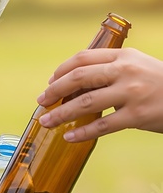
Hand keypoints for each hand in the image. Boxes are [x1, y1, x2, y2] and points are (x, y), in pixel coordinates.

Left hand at [36, 48, 162, 140]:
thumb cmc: (159, 81)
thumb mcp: (136, 65)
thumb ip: (109, 69)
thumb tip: (74, 83)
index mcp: (122, 56)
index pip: (82, 58)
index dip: (61, 70)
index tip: (50, 82)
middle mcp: (125, 71)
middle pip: (79, 77)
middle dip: (55, 90)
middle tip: (42, 100)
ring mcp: (131, 93)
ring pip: (85, 103)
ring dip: (61, 113)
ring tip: (46, 121)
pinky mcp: (138, 116)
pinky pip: (102, 126)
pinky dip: (82, 132)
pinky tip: (69, 136)